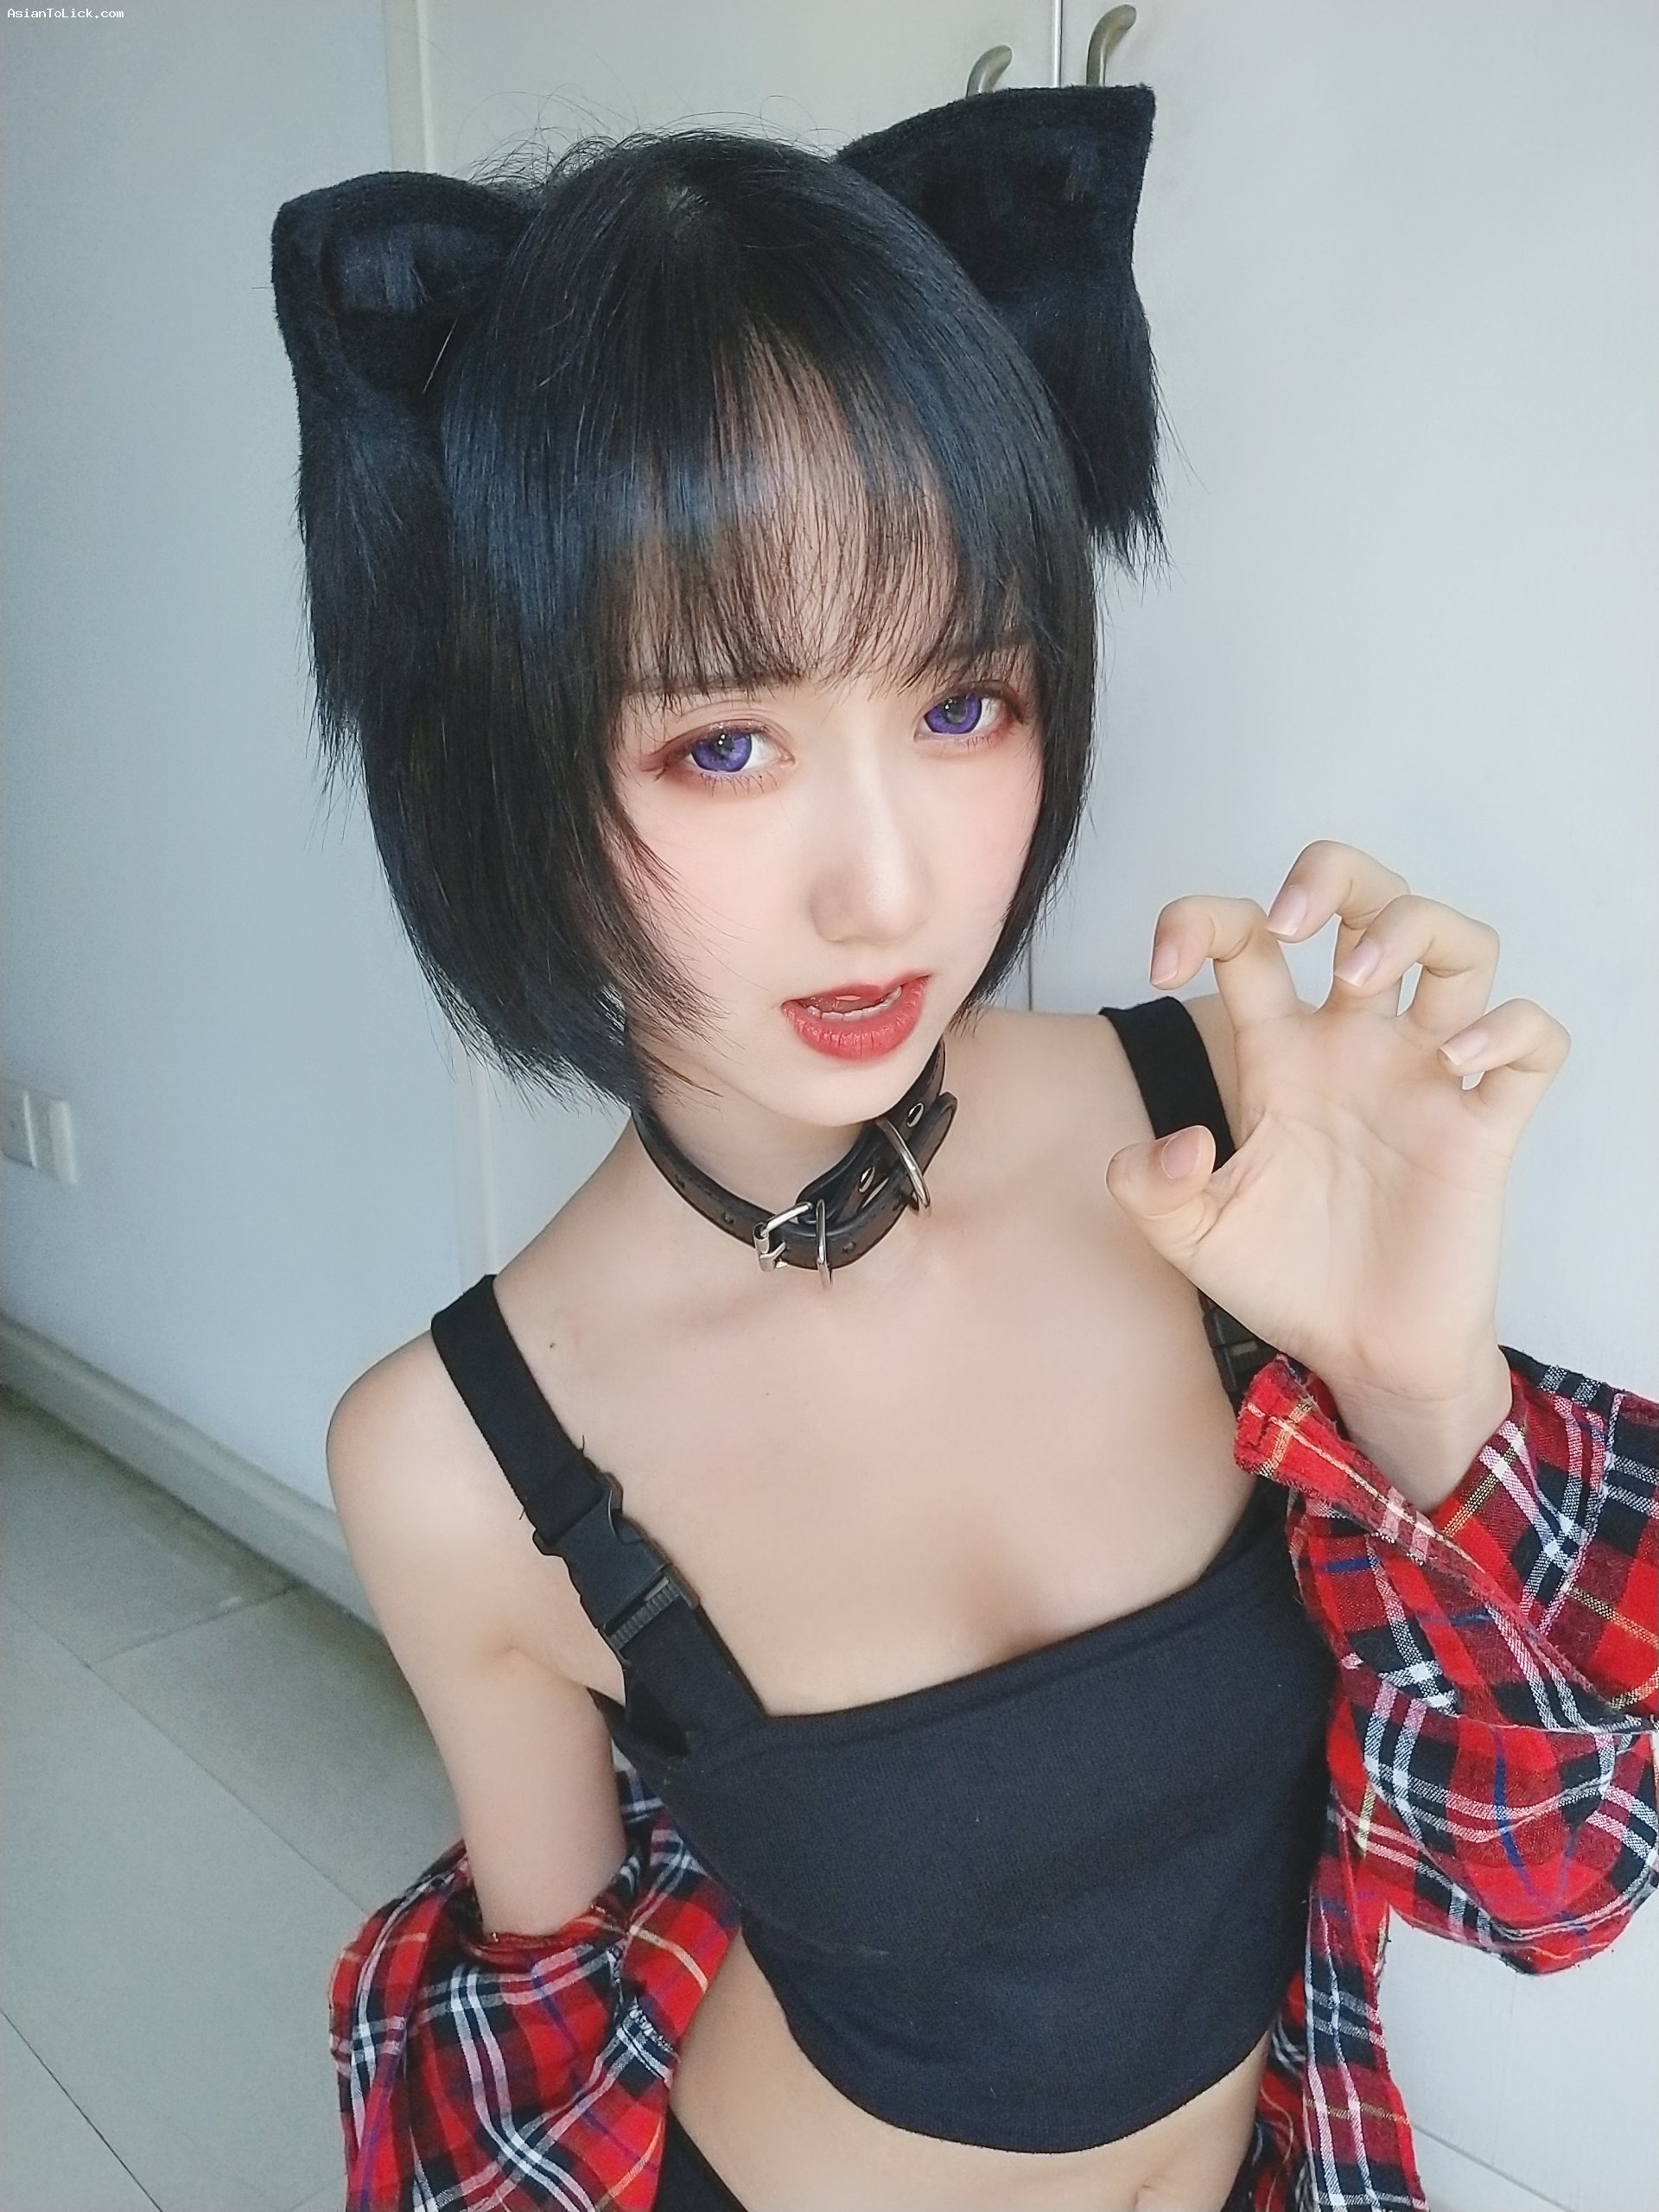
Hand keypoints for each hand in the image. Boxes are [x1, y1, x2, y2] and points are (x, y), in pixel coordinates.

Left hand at [1104, 842, 1569, 1496]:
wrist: (1359, 1355)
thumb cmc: (1284, 1278)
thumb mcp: (1188, 1237)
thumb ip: (1148, 1189)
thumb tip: (1177, 1142)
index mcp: (1278, 1051)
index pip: (1247, 937)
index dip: (1201, 920)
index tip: (1165, 965)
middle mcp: (1354, 1044)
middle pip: (1366, 896)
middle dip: (1332, 874)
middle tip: (1295, 924)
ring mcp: (1423, 1077)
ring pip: (1459, 942)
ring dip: (1414, 928)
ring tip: (1365, 980)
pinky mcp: (1484, 1127)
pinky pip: (1534, 1042)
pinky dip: (1508, 1028)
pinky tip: (1456, 1060)